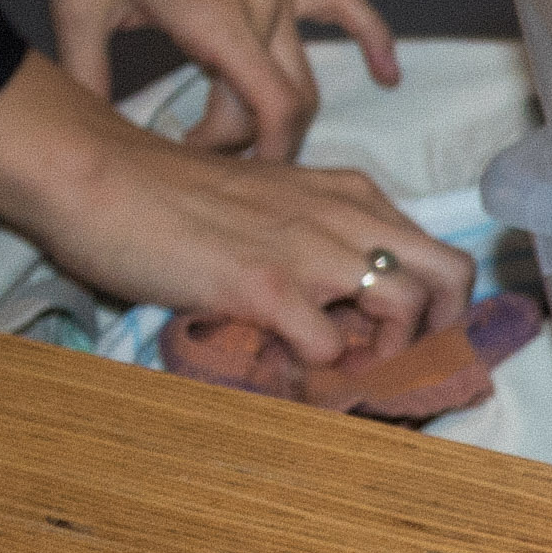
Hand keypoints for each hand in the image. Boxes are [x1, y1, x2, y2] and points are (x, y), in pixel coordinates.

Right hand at [0, 54, 469, 376]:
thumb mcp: (269, 205)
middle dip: (440, 332)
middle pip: (451, 275)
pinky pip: (328, 347)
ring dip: (385, 356)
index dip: (433, 307)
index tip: (400, 342)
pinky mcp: (267, 286)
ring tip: (342, 375)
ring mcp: (311, 250)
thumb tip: (334, 309)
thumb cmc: (172, 195)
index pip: (434, 252)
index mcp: (351, 195)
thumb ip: (311, 241)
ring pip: (407, 309)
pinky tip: (284, 372)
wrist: (101, 177)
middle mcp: (347, 216)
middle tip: (393, 365)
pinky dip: (317, 375)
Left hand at [47, 0, 400, 163]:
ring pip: (301, 70)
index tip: (200, 171)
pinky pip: (344, 8)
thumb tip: (87, 132)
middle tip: (189, 150)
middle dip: (247, 142)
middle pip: (285, 101)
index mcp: (215, 19)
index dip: (250, 155)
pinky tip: (388, 73)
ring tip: (236, 134)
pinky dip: (372, 41)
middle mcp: (261, 5)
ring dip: (277, 112)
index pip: (271, 110)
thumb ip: (86, 76)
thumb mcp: (77, 7)